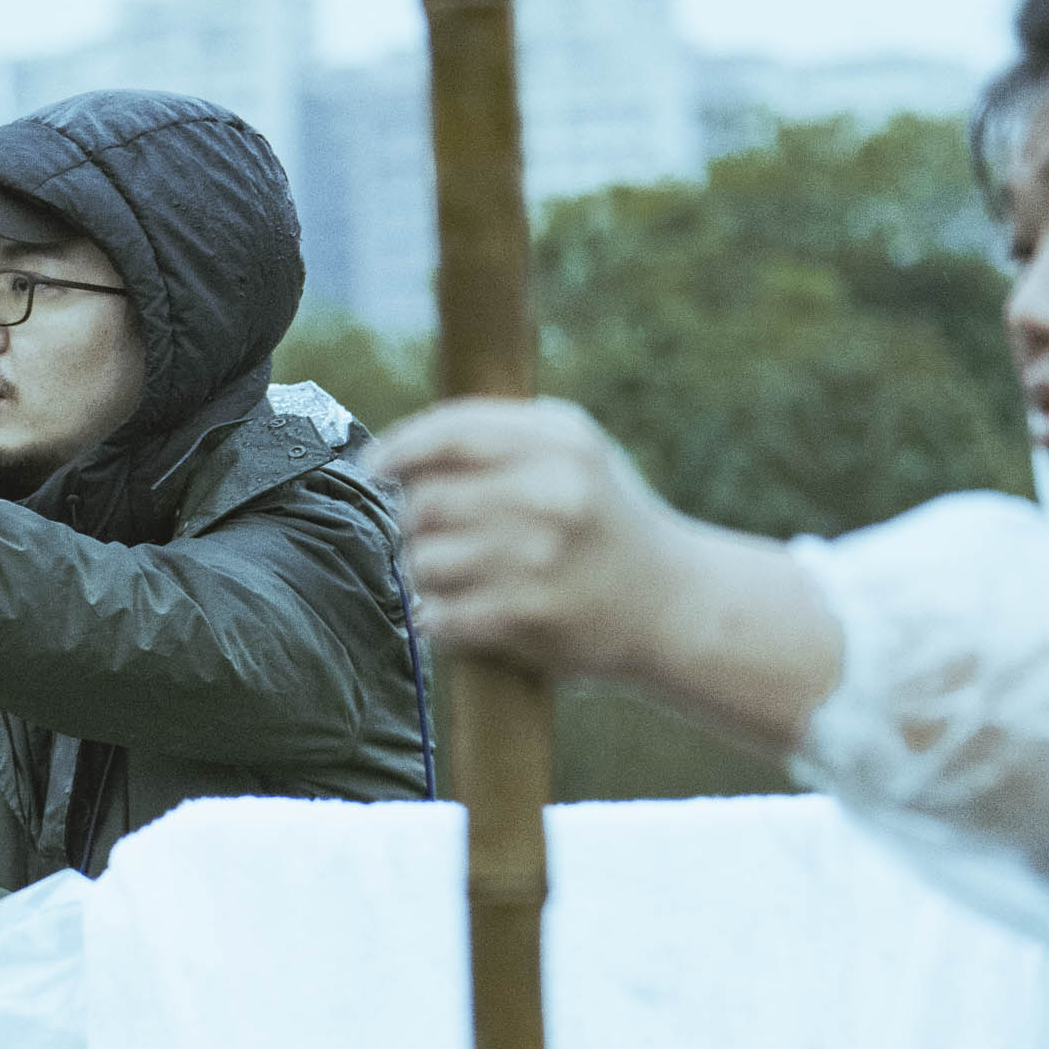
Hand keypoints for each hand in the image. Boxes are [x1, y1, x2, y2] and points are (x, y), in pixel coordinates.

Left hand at [374, 397, 718, 685]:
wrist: (673, 604)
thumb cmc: (607, 521)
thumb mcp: (579, 452)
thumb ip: (504, 435)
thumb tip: (408, 447)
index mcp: (560, 442)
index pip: (450, 432)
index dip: (400, 448)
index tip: (375, 467)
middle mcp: (549, 493)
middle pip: (425, 500)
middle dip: (415, 519)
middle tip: (432, 532)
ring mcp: (536, 557)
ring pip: (424, 560)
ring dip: (425, 571)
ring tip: (458, 573)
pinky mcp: (525, 615)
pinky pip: (439, 612)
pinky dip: (437, 615)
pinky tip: (461, 610)